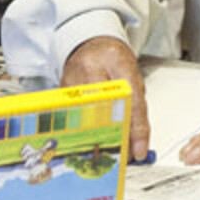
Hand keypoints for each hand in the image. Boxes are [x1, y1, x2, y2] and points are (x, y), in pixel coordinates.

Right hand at [63, 37, 148, 159]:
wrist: (89, 43)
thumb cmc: (113, 58)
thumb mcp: (132, 75)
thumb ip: (136, 106)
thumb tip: (138, 142)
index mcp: (116, 62)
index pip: (130, 99)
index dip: (136, 128)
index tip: (139, 151)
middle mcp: (91, 69)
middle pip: (104, 112)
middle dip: (115, 138)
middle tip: (123, 156)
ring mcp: (73, 80)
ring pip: (87, 118)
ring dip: (99, 138)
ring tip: (109, 151)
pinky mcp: (61, 92)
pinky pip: (74, 117)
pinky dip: (86, 131)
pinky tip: (92, 138)